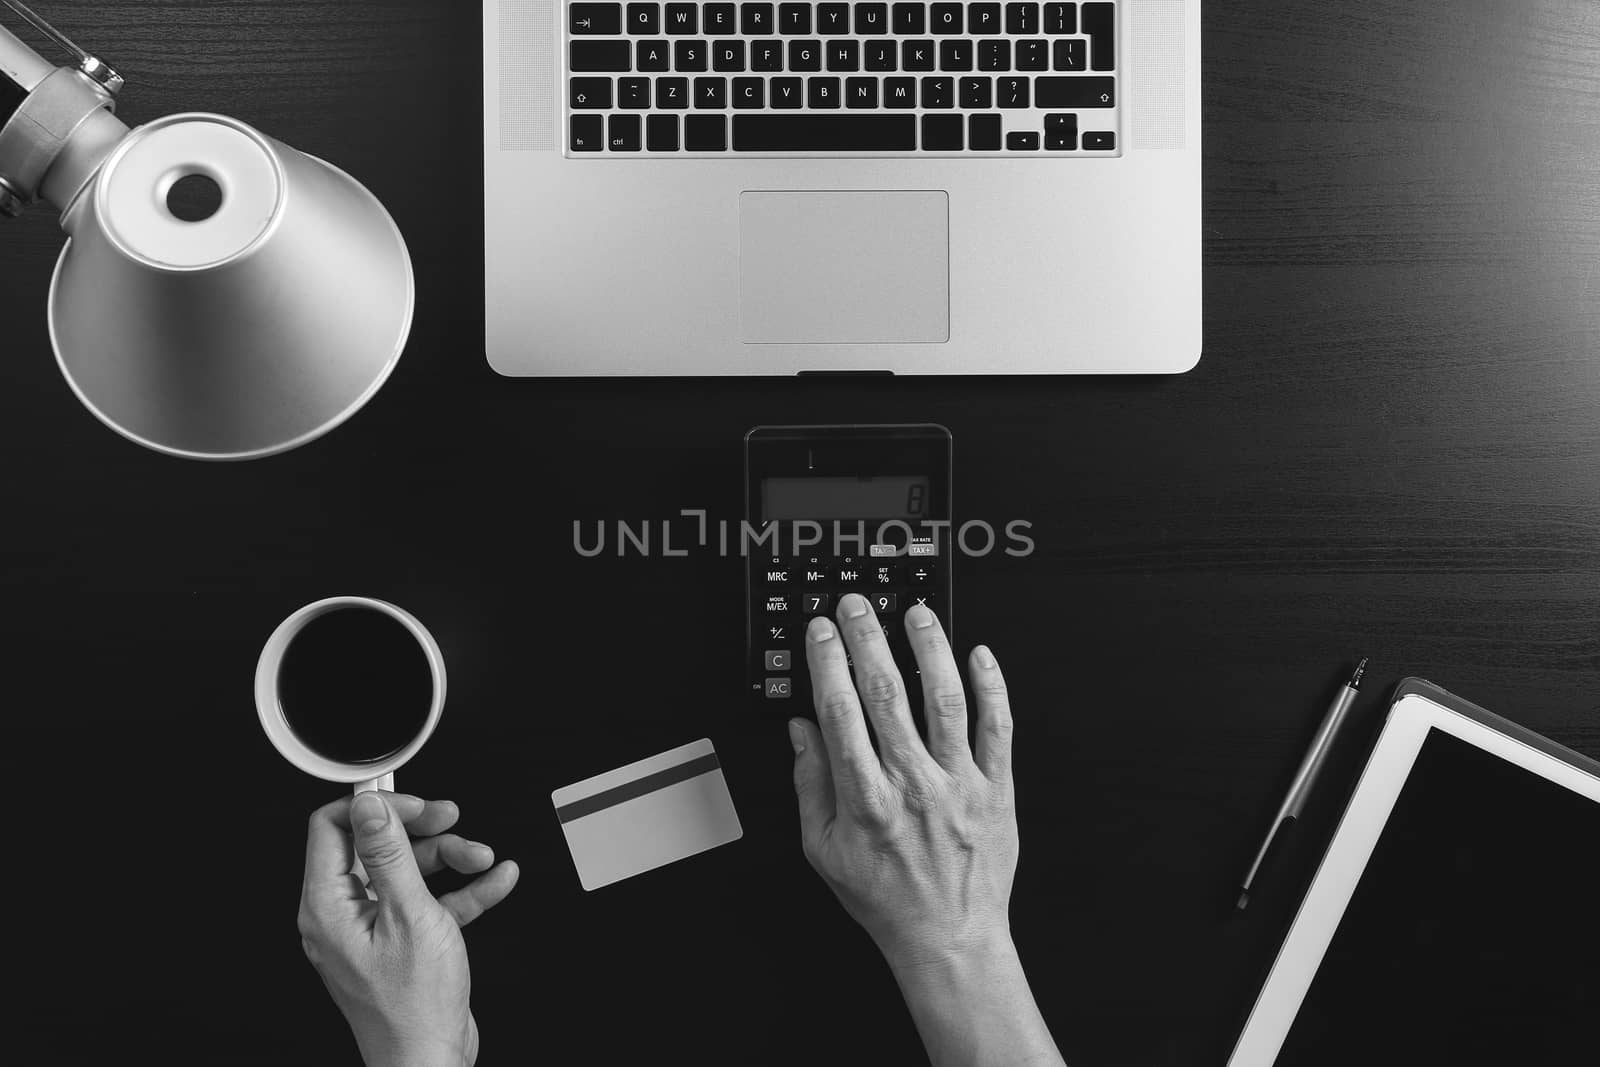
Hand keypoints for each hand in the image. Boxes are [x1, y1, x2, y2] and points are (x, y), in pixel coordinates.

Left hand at [299, 792, 519, 1066]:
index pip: (332, 829)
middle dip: (422, 831)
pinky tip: (494, 881)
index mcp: (328, 907)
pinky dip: (461, 890)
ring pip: (407, 873)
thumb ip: (389, 855)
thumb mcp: (410, 916)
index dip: (374, 807)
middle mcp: (343, 916)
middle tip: (451, 818)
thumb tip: (369, 806)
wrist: (431, 1061)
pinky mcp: (399, 944)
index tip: (411, 801)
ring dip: (449, 859)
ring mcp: (371, 931)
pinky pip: (427, 903)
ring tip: (482, 857)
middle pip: (376, 847)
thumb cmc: (414, 1007)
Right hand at [790, 594, 1061, 1066]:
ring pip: (945, 700)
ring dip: (930, 649)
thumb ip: (809, 786)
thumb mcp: (823, 851)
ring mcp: (958, 784)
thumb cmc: (886, 899)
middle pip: (887, 695)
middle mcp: (913, 785)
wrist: (949, 938)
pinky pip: (997, 728)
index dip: (828, 664)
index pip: (841, 714)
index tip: (820, 632)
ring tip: (916, 614)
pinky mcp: (995, 788)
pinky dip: (991, 687)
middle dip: (868, 640)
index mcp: (865, 800)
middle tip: (857, 606)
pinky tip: (980, 655)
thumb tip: (802, 731)